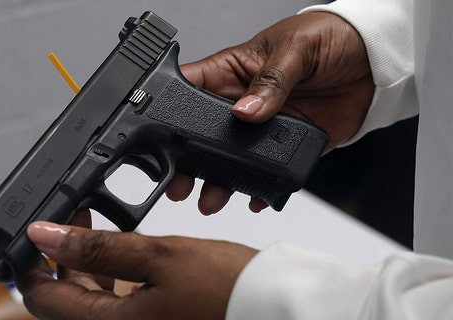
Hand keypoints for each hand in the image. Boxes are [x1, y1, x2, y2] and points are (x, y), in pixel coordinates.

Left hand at [17, 210, 258, 319]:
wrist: (276, 310)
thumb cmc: (229, 290)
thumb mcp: (159, 256)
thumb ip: (98, 248)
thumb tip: (45, 236)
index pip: (43, 299)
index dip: (29, 265)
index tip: (32, 235)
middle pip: (65, 303)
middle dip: (60, 259)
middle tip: (70, 220)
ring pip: (91, 304)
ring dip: (85, 266)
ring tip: (94, 227)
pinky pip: (117, 307)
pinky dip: (110, 279)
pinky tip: (121, 253)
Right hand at [166, 12, 374, 213]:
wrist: (374, 60)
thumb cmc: (329, 37)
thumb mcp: (296, 49)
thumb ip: (271, 80)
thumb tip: (245, 110)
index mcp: (231, 72)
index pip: (188, 89)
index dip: (168, 110)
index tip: (159, 133)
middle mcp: (241, 103)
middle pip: (201, 135)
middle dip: (187, 160)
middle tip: (180, 182)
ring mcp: (263, 127)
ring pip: (229, 160)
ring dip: (217, 181)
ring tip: (210, 198)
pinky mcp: (287, 145)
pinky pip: (268, 172)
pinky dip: (260, 188)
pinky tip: (254, 196)